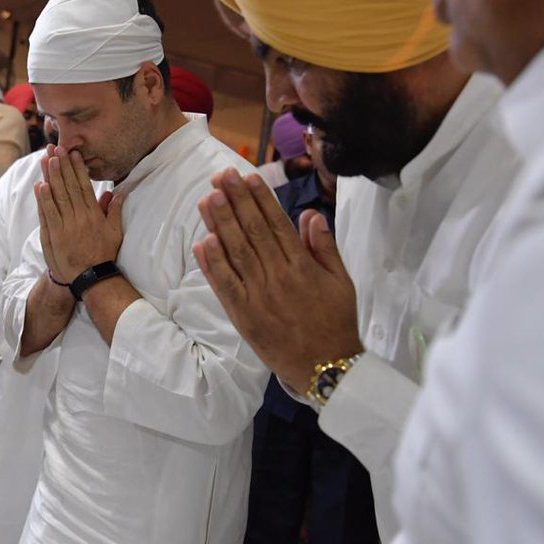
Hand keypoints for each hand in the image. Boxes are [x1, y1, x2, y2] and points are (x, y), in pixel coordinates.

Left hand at [36, 144, 123, 281]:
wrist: (92, 277)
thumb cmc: (103, 254)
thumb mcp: (114, 232)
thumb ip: (114, 211)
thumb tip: (118, 193)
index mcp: (94, 214)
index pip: (84, 186)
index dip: (78, 169)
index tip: (73, 154)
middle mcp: (80, 217)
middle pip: (69, 187)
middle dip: (62, 166)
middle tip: (57, 148)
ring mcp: (66, 226)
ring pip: (58, 197)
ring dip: (51, 177)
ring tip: (47, 159)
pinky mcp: (55, 235)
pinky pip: (48, 214)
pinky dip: (44, 200)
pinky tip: (40, 185)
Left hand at [193, 169, 362, 390]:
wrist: (326, 367)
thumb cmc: (336, 321)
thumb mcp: (341, 281)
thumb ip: (325, 246)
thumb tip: (311, 213)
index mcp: (303, 265)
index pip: (277, 223)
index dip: (260, 198)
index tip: (247, 176)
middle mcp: (279, 276)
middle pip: (253, 231)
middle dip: (236, 201)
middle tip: (221, 176)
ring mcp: (259, 296)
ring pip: (236, 252)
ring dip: (220, 224)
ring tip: (208, 198)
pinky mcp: (244, 315)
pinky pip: (225, 285)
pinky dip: (212, 264)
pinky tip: (202, 242)